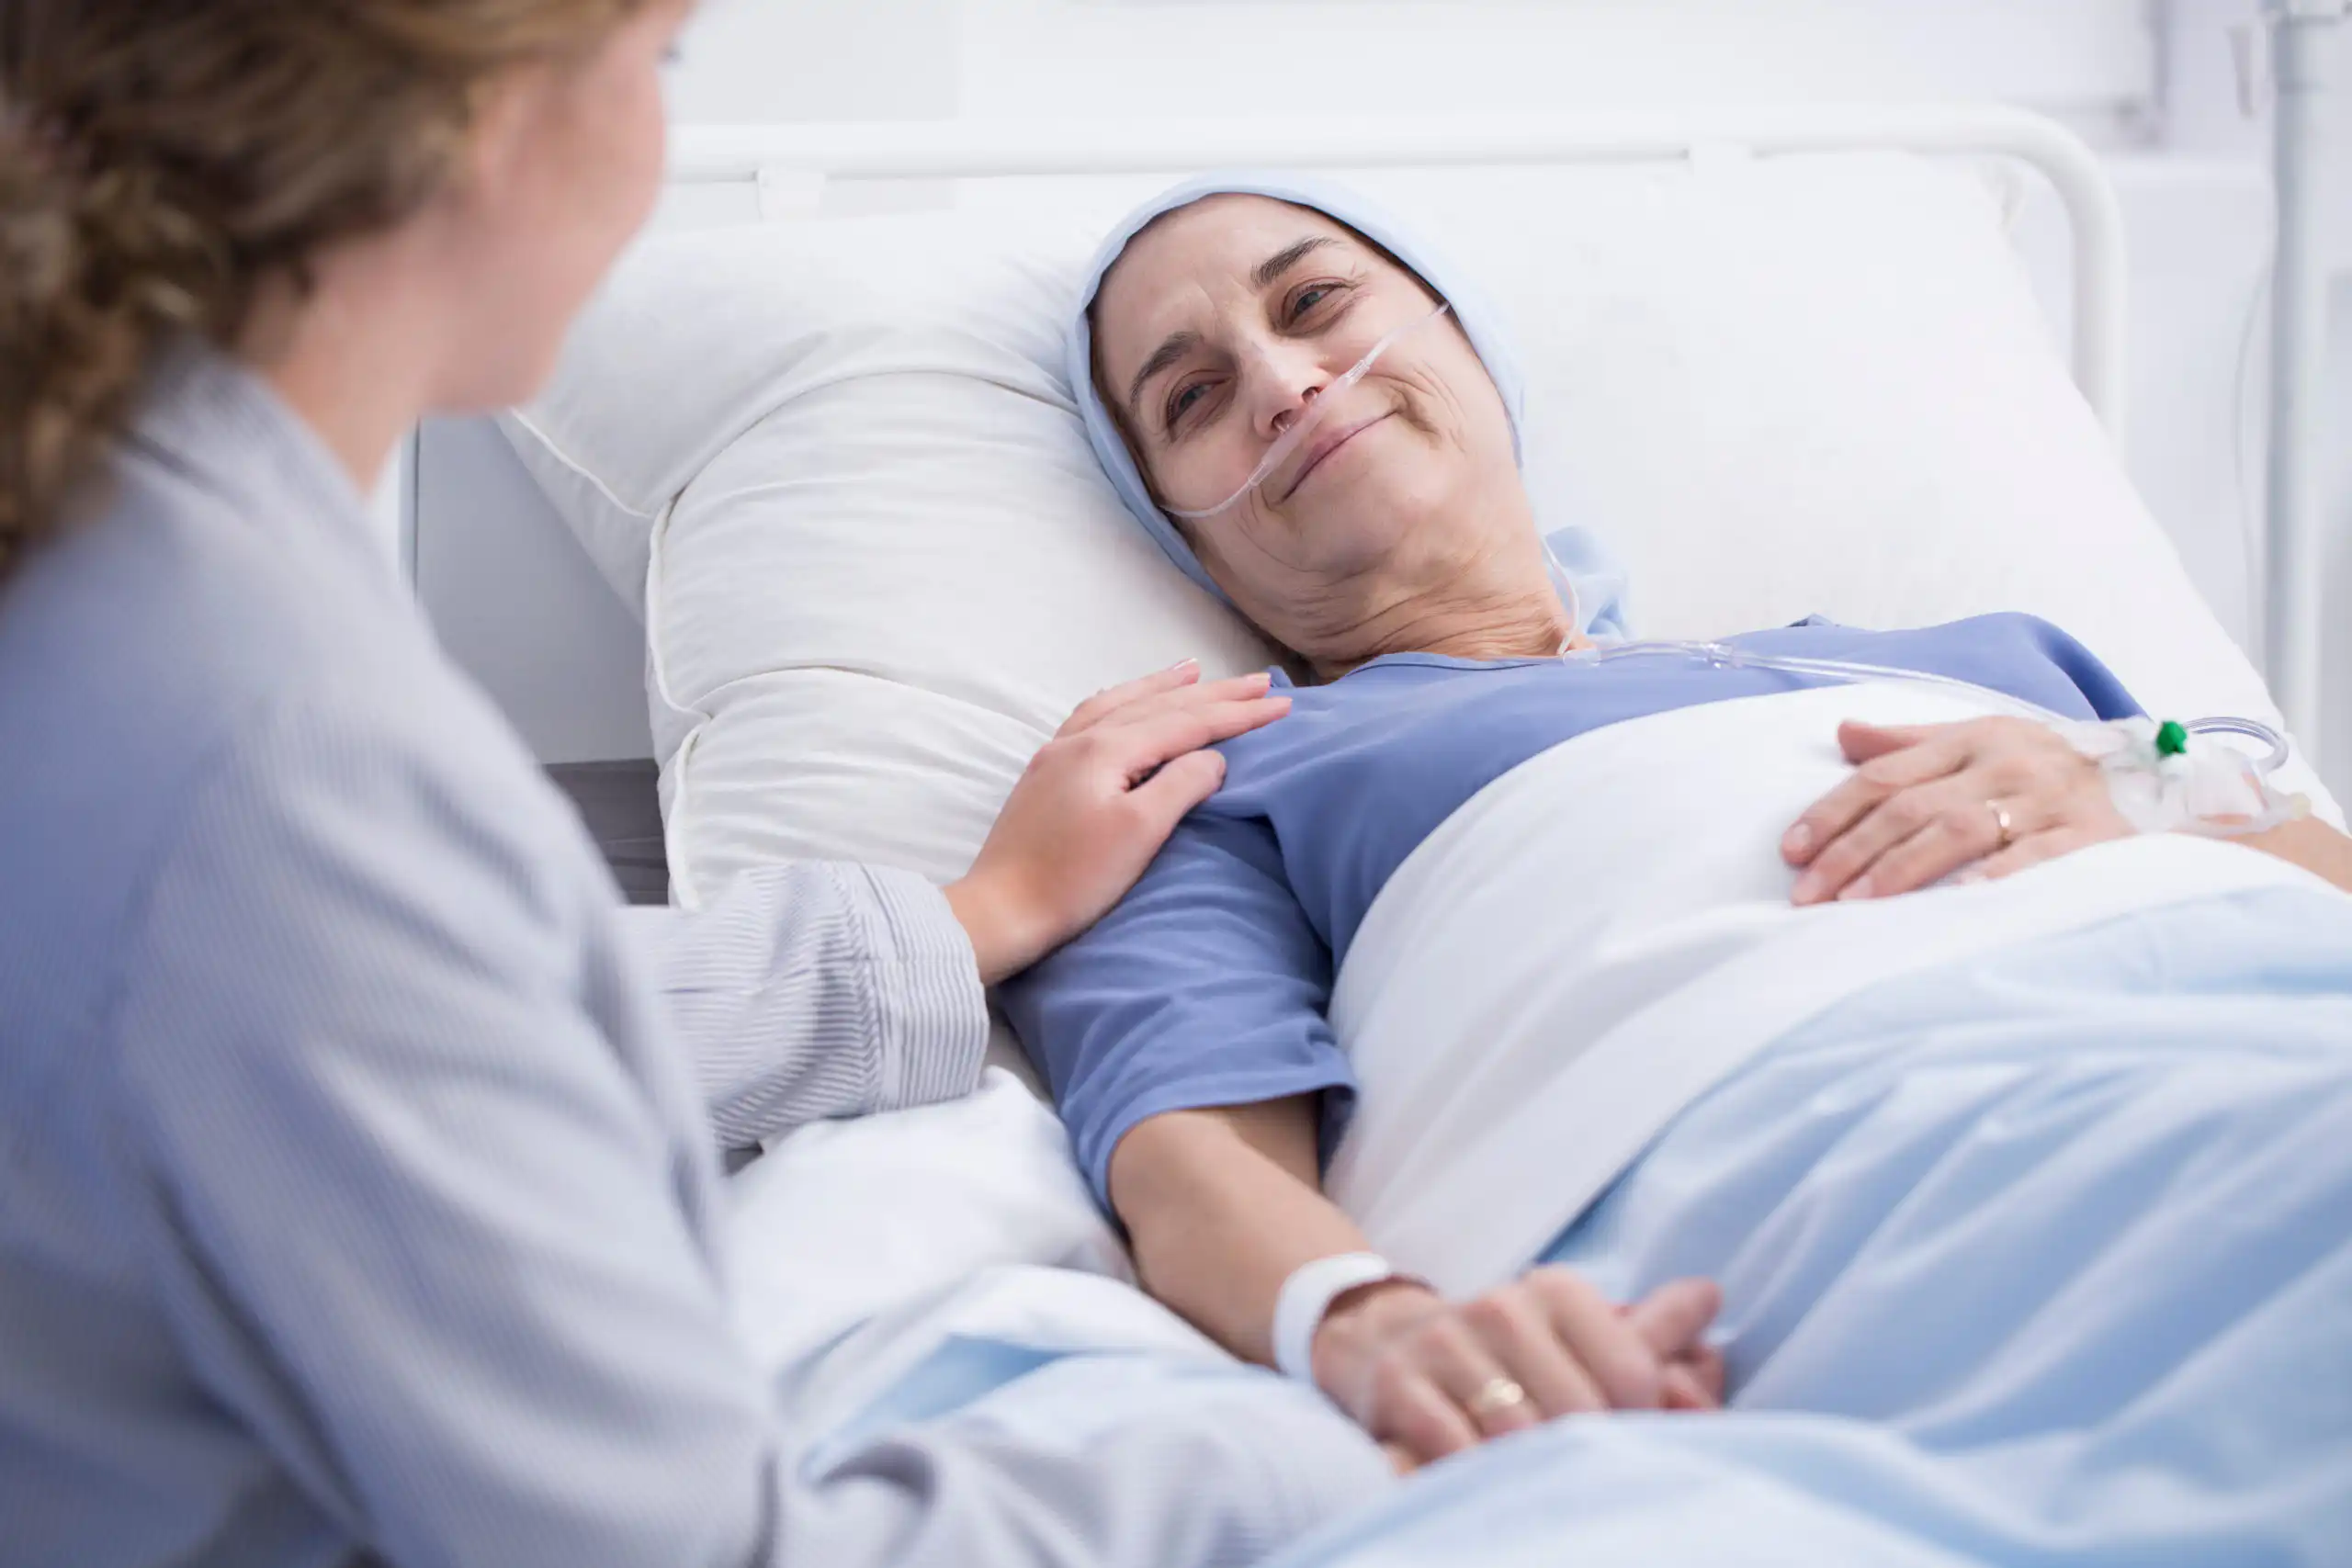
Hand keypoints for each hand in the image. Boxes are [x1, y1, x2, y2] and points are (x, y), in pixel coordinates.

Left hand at [946, 660, 1289, 983]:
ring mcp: (1057, 754)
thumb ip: (1181, 785)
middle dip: (1213, 693)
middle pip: (1158, 704)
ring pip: (1122, 703)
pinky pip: (1093, 717)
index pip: (1187, 722)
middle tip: (1260, 681)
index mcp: (1106, 750)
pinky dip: (1124, 702)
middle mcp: (1079, 739)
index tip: (1283, 704)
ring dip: (1163, 686)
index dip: (1238, 714)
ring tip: (1195, 671)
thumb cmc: (1073, 880)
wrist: (1000, 911)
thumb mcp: (1139, 833)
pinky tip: (1130, 704)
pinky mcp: (1045, 775)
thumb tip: (1212, 758)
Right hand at [1312, 1270, 1723, 1468]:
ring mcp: (1444, 1344)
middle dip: (1591, 1456)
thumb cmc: (1507, 1352)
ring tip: (1541, 1483)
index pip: (1634, 1373)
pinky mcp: (1397, 1386)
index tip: (1626, 1441)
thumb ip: (1651, 1332)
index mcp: (1555, 1291)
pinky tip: (1488, 1480)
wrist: (1385, 1346)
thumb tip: (1710, 1296)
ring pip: (1520, 1435)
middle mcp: (1500, 1306)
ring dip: (1534, 1471)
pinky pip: (1457, 1451)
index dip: (1642, 1425)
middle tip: (1589, 1476)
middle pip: (1581, 1412)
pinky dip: (1478, 1476)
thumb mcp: (1575, 1333)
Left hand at [1784, 717, 2132, 904]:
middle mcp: (2005, 763)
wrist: (2163, 785)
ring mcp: (2047, 800)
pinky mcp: (2088, 837)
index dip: (1833, 812)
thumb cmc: (2052, 767)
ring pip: (1958, 831)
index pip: (1884, 774)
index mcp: (1973, 738)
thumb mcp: (1985, 740)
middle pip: (1910, 806)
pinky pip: (2032, 858)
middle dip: (1851, 851)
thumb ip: (1911, 744)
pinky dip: (1991, 878)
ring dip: (1900, 868)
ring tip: (1855, 905)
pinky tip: (1951, 901)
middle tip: (1807, 894)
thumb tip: (1843, 734)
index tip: (1792, 850)